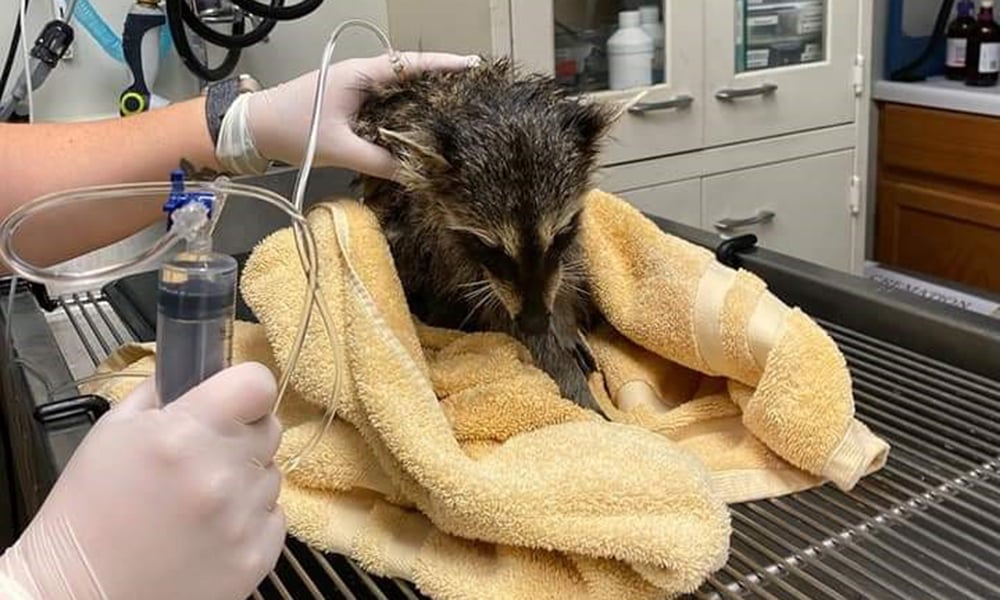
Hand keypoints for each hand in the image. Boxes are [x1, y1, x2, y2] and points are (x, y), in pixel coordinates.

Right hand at [0, 363, 284, 599]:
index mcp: (184, 434)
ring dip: (245, 480)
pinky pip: (274, 517)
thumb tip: (199, 367)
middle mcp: (221, 475)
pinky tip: (209, 529)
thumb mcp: (113, 431)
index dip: (246, 389)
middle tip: (204, 456)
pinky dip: (250, 520)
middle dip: (242, 435)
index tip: (233, 401)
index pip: (258, 384)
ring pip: (271, 474)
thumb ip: (163, 390)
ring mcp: (242, 519)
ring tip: (198, 500)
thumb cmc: (89, 509)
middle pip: (270, 428)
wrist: (79, 592)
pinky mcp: (256, 556)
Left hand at [246, 51, 478, 179]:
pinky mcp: (349, 100)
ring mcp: (354, 86)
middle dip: (441, 80)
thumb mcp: (340, 149)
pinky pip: (385, 100)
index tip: (472, 66)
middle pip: (410, 72)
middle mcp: (361, 75)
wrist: (254, 128)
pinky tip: (419, 123)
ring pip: (398, 87)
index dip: (444, 65)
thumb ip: (379, 162)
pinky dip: (405, 108)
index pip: (411, 64)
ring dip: (423, 94)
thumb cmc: (291, 129)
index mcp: (360, 75)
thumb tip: (414, 175)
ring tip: (454, 107)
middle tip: (471, 91)